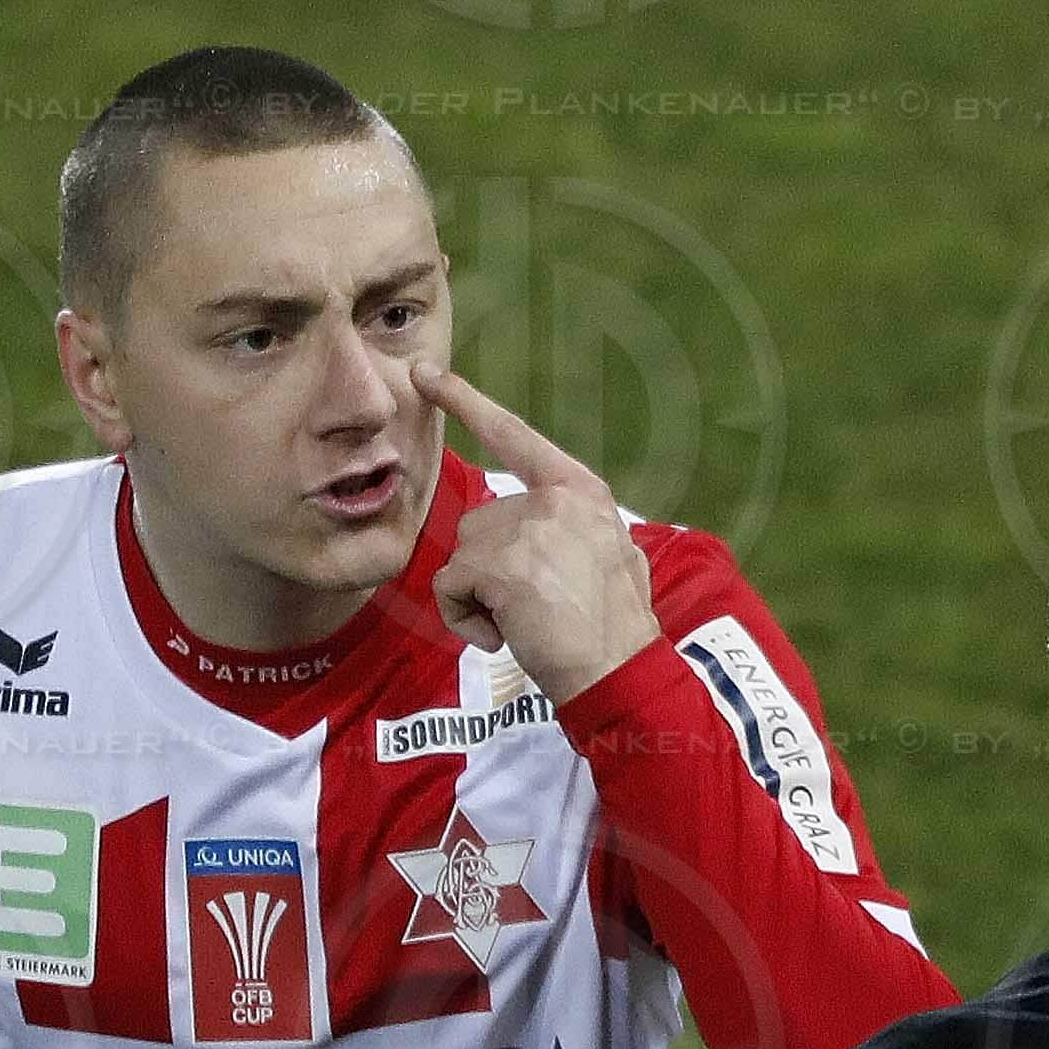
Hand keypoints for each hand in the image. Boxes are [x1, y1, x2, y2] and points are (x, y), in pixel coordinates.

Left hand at [419, 363, 660, 705]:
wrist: (621, 672)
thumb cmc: (615, 629)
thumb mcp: (611, 555)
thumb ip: (571, 528)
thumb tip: (540, 533)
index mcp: (582, 492)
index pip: (514, 436)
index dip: (467, 403)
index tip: (426, 375)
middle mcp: (556, 499)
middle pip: (480, 520)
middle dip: (490, 568)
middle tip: (534, 607)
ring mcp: (529, 528)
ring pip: (463, 554)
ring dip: (479, 596)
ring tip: (525, 623)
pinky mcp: (500, 564)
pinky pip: (450, 587)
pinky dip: (465, 619)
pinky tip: (505, 635)